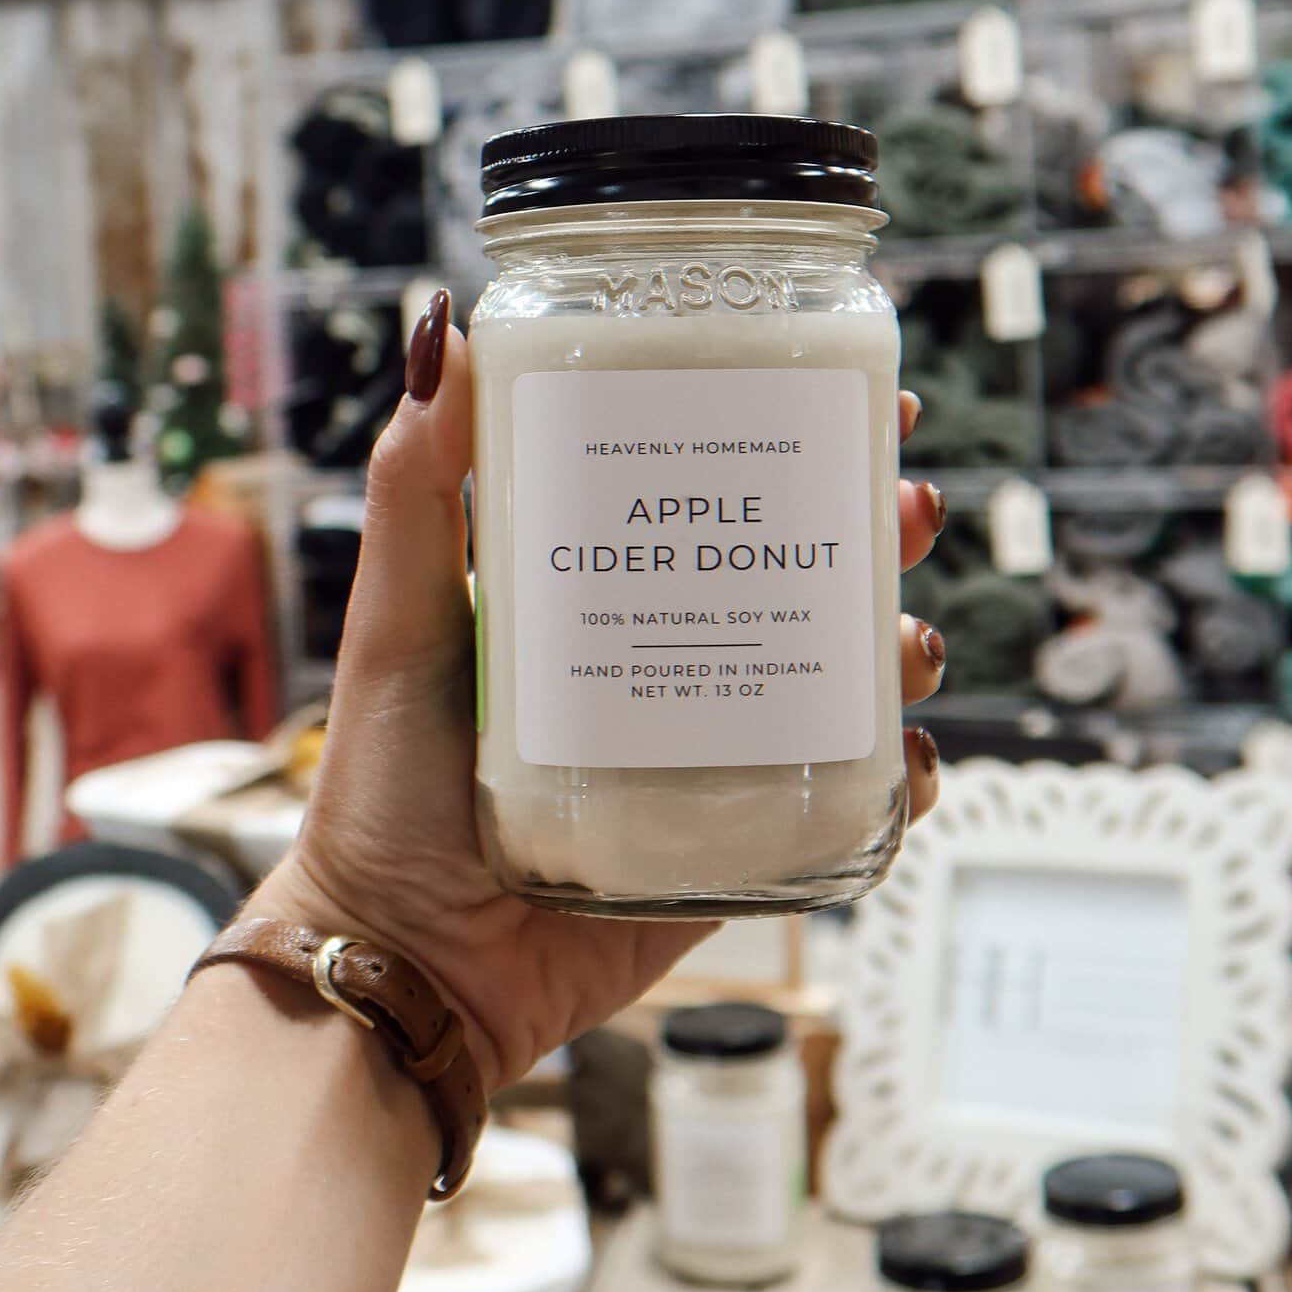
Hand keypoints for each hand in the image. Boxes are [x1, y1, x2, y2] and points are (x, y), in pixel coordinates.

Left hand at [257, 291, 946, 1091]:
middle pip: (800, 570)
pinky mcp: (735, 842)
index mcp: (605, 590)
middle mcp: (668, 658)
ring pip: (838, 676)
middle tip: (904, 507)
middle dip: (874, 530)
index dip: (790, 439)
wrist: (404, 963)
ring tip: (903, 641)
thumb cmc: (381, 786)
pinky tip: (911, 758)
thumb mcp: (400, 615)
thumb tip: (440, 328)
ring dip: (896, 644)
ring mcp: (710, 753)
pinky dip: (897, 776)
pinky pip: (844, 801)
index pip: (716, 492)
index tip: (845, 390)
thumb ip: (417, 486)